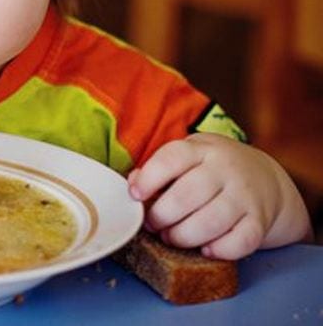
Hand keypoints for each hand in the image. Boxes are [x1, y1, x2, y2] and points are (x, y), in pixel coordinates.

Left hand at [127, 133, 310, 259]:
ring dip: (184, 236)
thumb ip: (159, 169)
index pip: (172, 159)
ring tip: (171, 238)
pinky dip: (220, 250)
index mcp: (201, 149)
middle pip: (188, 195)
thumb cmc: (212, 169)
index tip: (135, 195)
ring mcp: (245, 195)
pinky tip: (206, 249)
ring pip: (211, 221)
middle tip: (152, 225)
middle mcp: (225, 169)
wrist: (265, 177)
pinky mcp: (260, 220)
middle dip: (162, 216)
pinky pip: (241, 241)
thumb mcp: (188, 157)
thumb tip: (133, 183)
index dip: (149, 178)